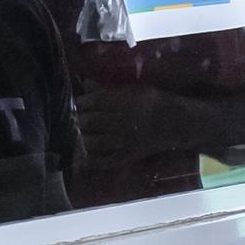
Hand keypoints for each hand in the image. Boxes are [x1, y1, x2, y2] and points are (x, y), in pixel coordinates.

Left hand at [76, 84, 190, 163]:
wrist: (176, 124)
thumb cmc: (153, 102)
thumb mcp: (134, 89)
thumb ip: (109, 89)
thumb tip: (86, 83)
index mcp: (125, 102)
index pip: (93, 102)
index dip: (79, 102)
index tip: (73, 102)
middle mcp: (122, 122)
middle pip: (89, 121)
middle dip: (76, 120)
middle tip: (69, 118)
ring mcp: (124, 142)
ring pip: (92, 141)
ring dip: (78, 138)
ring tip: (71, 134)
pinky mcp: (126, 156)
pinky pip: (103, 160)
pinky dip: (89, 159)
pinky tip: (80, 155)